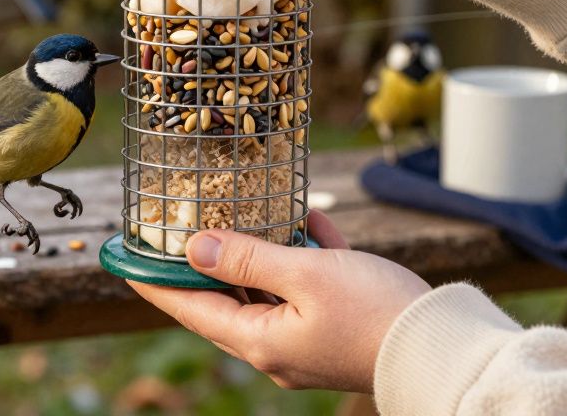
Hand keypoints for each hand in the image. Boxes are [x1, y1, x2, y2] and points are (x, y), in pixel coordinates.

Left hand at [128, 212, 430, 392]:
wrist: (440, 344)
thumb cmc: (374, 311)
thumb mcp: (305, 275)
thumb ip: (248, 259)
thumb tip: (195, 247)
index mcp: (261, 342)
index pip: (191, 309)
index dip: (157, 283)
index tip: (126, 263)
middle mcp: (277, 348)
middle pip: (225, 302)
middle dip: (203, 266)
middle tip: (174, 235)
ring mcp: (306, 341)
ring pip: (267, 292)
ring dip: (256, 256)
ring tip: (237, 218)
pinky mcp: (335, 330)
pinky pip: (306, 289)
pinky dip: (300, 256)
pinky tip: (307, 220)